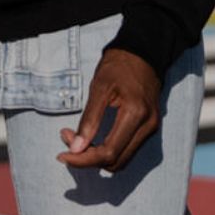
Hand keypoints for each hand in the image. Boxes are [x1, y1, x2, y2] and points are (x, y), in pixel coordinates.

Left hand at [56, 48, 161, 173]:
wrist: (142, 53)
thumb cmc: (118, 66)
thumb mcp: (99, 87)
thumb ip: (89, 120)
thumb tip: (76, 149)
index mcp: (136, 114)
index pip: (108, 153)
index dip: (83, 159)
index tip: (63, 154)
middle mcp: (148, 126)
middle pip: (115, 162)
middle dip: (88, 158)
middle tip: (67, 139)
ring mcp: (151, 129)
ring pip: (122, 160)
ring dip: (97, 156)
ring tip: (77, 139)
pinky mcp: (149, 128)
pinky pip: (127, 150)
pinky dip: (108, 150)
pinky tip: (93, 138)